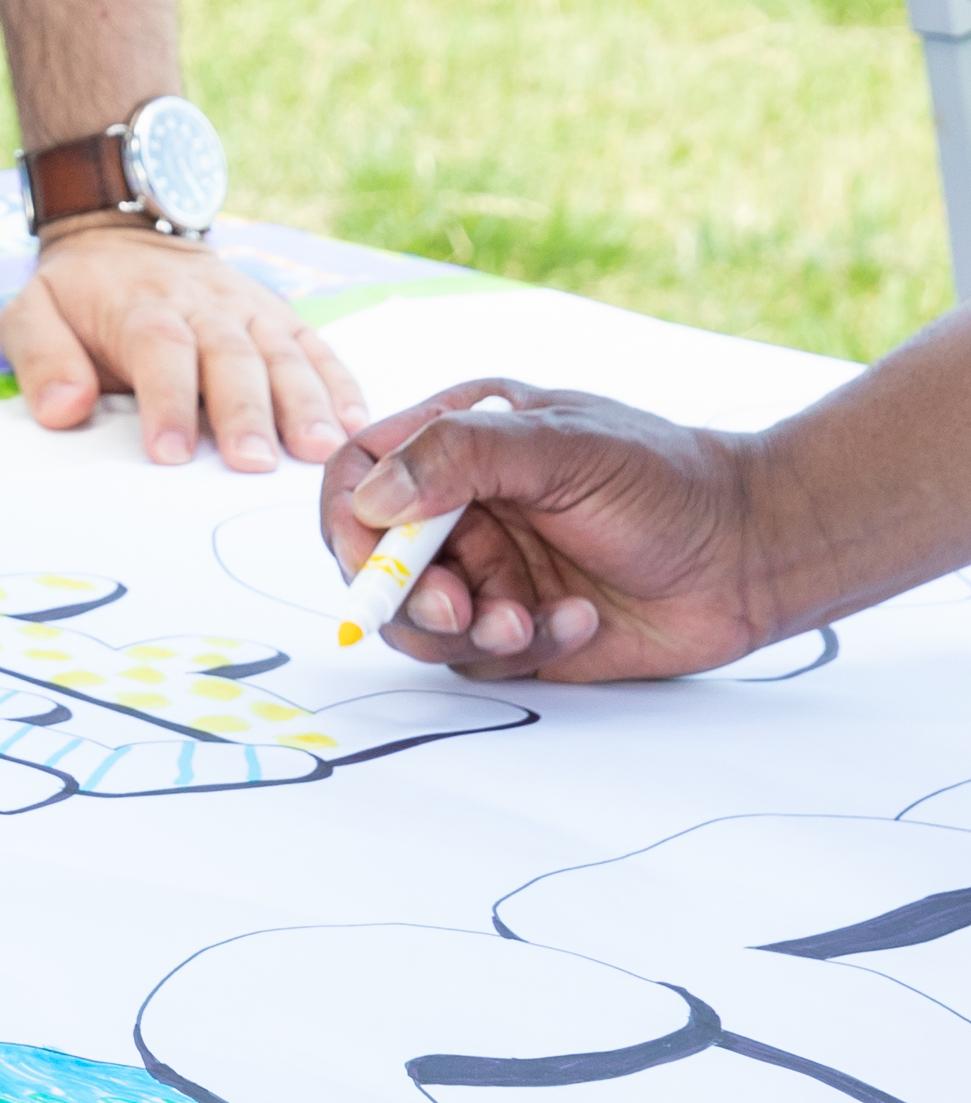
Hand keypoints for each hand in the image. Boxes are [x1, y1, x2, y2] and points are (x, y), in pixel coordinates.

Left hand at [0, 226, 358, 469]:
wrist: (126, 234)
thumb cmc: (79, 293)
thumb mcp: (32, 310)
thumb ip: (41, 357)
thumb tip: (63, 408)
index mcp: (141, 306)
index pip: (159, 351)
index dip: (168, 401)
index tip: (171, 453)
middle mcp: (203, 305)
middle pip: (230, 357)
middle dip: (244, 411)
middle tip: (253, 464)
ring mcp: (249, 310)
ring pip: (281, 354)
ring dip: (304, 403)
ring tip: (320, 450)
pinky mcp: (280, 318)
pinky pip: (315, 349)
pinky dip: (339, 384)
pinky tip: (354, 424)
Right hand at [327, 380, 777, 679]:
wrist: (753, 555)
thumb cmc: (665, 482)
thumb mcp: (563, 445)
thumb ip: (461, 456)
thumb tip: (371, 499)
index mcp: (457, 446)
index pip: (357, 475)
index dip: (349, 520)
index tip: (373, 554)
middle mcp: (460, 511)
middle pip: (374, 560)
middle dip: (407, 593)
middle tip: (462, 608)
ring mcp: (487, 572)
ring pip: (417, 621)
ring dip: (463, 630)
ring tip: (524, 622)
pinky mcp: (519, 629)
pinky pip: (479, 658)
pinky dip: (524, 647)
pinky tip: (580, 621)